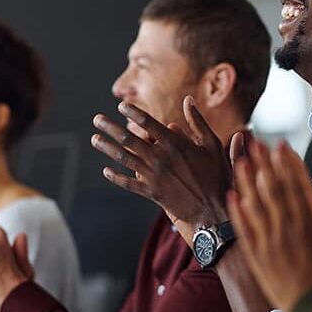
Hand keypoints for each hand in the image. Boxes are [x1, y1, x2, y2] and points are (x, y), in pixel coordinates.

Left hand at [92, 96, 233, 240]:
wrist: (214, 211)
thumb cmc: (216, 176)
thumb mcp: (212, 145)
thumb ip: (197, 122)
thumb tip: (188, 100)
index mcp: (175, 144)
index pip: (149, 123)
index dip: (133, 113)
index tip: (121, 106)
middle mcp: (160, 158)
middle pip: (129, 139)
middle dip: (111, 128)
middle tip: (97, 119)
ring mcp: (154, 176)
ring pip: (125, 159)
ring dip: (107, 148)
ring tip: (95, 139)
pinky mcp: (151, 192)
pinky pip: (128, 183)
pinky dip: (116, 177)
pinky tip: (106, 170)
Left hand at [228, 140, 311, 311]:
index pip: (299, 185)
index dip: (289, 163)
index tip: (282, 145)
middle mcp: (289, 229)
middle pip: (275, 189)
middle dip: (266, 163)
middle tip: (257, 141)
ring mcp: (271, 242)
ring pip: (256, 204)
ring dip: (248, 180)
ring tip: (242, 159)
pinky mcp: (257, 255)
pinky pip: (244, 229)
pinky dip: (237, 211)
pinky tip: (232, 194)